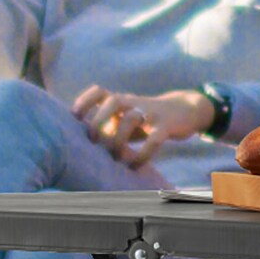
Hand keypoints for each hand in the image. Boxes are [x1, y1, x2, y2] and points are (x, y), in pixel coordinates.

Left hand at [73, 86, 213, 168]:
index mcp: (121, 101)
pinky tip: (135, 166)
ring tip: (116, 158)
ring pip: (132, 118)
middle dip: (99, 120)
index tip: (74, 117)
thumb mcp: (126, 119)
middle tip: (94, 140)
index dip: (84, 102)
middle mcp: (134, 103)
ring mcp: (150, 113)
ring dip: (120, 139)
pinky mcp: (166, 125)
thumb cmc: (148, 119)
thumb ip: (109, 127)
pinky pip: (154, 139)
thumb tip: (84, 144)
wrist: (185, 110)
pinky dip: (143, 154)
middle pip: (113, 101)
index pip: (99, 92)